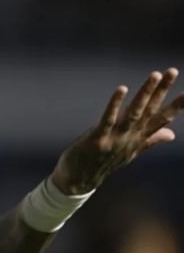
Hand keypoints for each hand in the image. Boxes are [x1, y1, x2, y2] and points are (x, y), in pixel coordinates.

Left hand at [52, 67, 183, 194]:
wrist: (79, 181)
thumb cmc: (104, 163)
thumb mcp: (131, 151)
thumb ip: (150, 139)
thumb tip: (172, 133)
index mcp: (139, 139)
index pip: (162, 119)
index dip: (176, 105)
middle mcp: (131, 138)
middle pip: (150, 111)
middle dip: (161, 90)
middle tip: (172, 71)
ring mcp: (116, 139)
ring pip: (134, 113)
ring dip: (145, 94)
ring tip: (154, 74)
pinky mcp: (98, 139)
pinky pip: (108, 118)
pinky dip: (116, 104)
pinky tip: (122, 88)